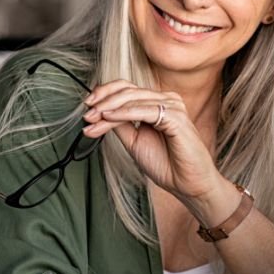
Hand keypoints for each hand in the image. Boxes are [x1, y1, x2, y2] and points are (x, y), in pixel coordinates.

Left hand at [81, 80, 222, 203]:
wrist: (187, 184)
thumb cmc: (166, 164)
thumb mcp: (135, 141)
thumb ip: (120, 125)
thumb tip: (100, 113)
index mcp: (157, 103)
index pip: (127, 89)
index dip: (104, 94)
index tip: (86, 107)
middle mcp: (166, 100)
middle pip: (127, 90)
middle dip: (102, 101)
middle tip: (86, 114)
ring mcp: (172, 106)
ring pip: (132, 99)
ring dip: (108, 108)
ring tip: (92, 118)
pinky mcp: (175, 116)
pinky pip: (144, 110)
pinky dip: (124, 113)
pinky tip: (108, 117)